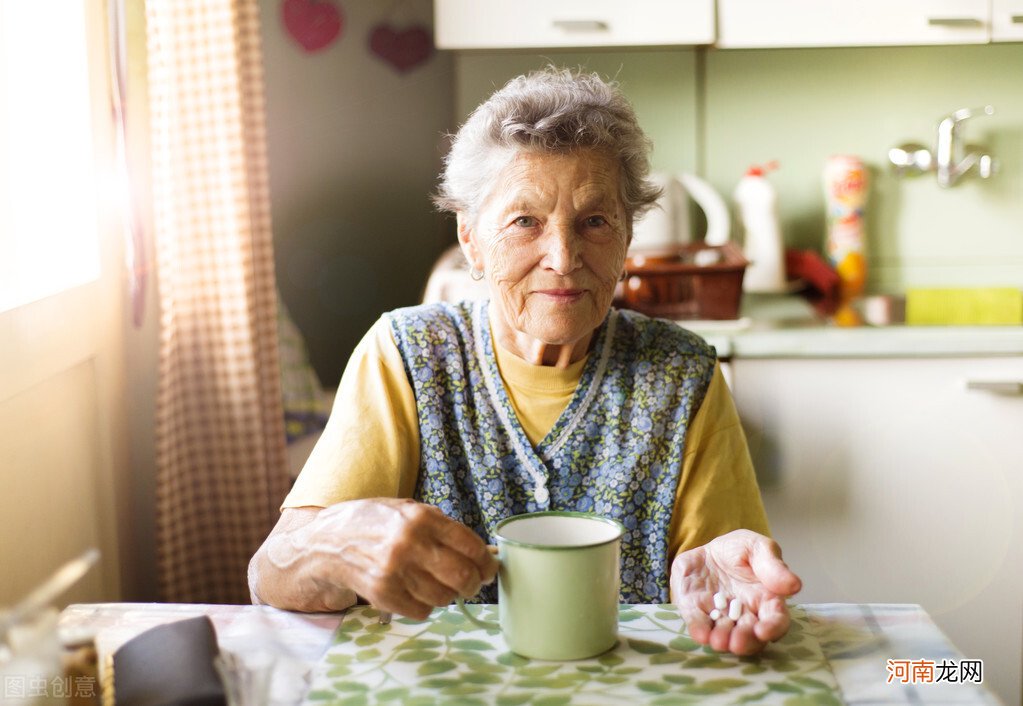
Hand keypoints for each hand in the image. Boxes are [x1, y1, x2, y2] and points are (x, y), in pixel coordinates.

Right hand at [261, 498, 497, 618]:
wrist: (322, 544)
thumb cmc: (370, 523)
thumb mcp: (405, 510)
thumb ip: (442, 527)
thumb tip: (483, 551)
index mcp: (420, 517)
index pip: (470, 545)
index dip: (486, 561)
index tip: (489, 567)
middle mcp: (409, 543)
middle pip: (462, 576)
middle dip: (473, 583)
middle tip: (472, 583)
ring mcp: (395, 571)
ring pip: (444, 597)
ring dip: (447, 595)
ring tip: (436, 584)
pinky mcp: (383, 595)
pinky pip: (422, 610)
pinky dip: (424, 605)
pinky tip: (414, 592)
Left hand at [670, 529, 801, 654]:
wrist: (707, 550)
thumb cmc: (740, 550)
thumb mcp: (758, 548)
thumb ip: (773, 566)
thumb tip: (794, 586)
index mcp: (766, 600)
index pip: (776, 619)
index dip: (772, 628)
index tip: (764, 631)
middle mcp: (745, 615)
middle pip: (750, 635)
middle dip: (745, 641)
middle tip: (737, 643)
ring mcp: (720, 617)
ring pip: (725, 635)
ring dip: (723, 641)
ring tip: (718, 642)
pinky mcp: (696, 612)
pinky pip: (698, 624)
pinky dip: (700, 631)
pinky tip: (701, 634)